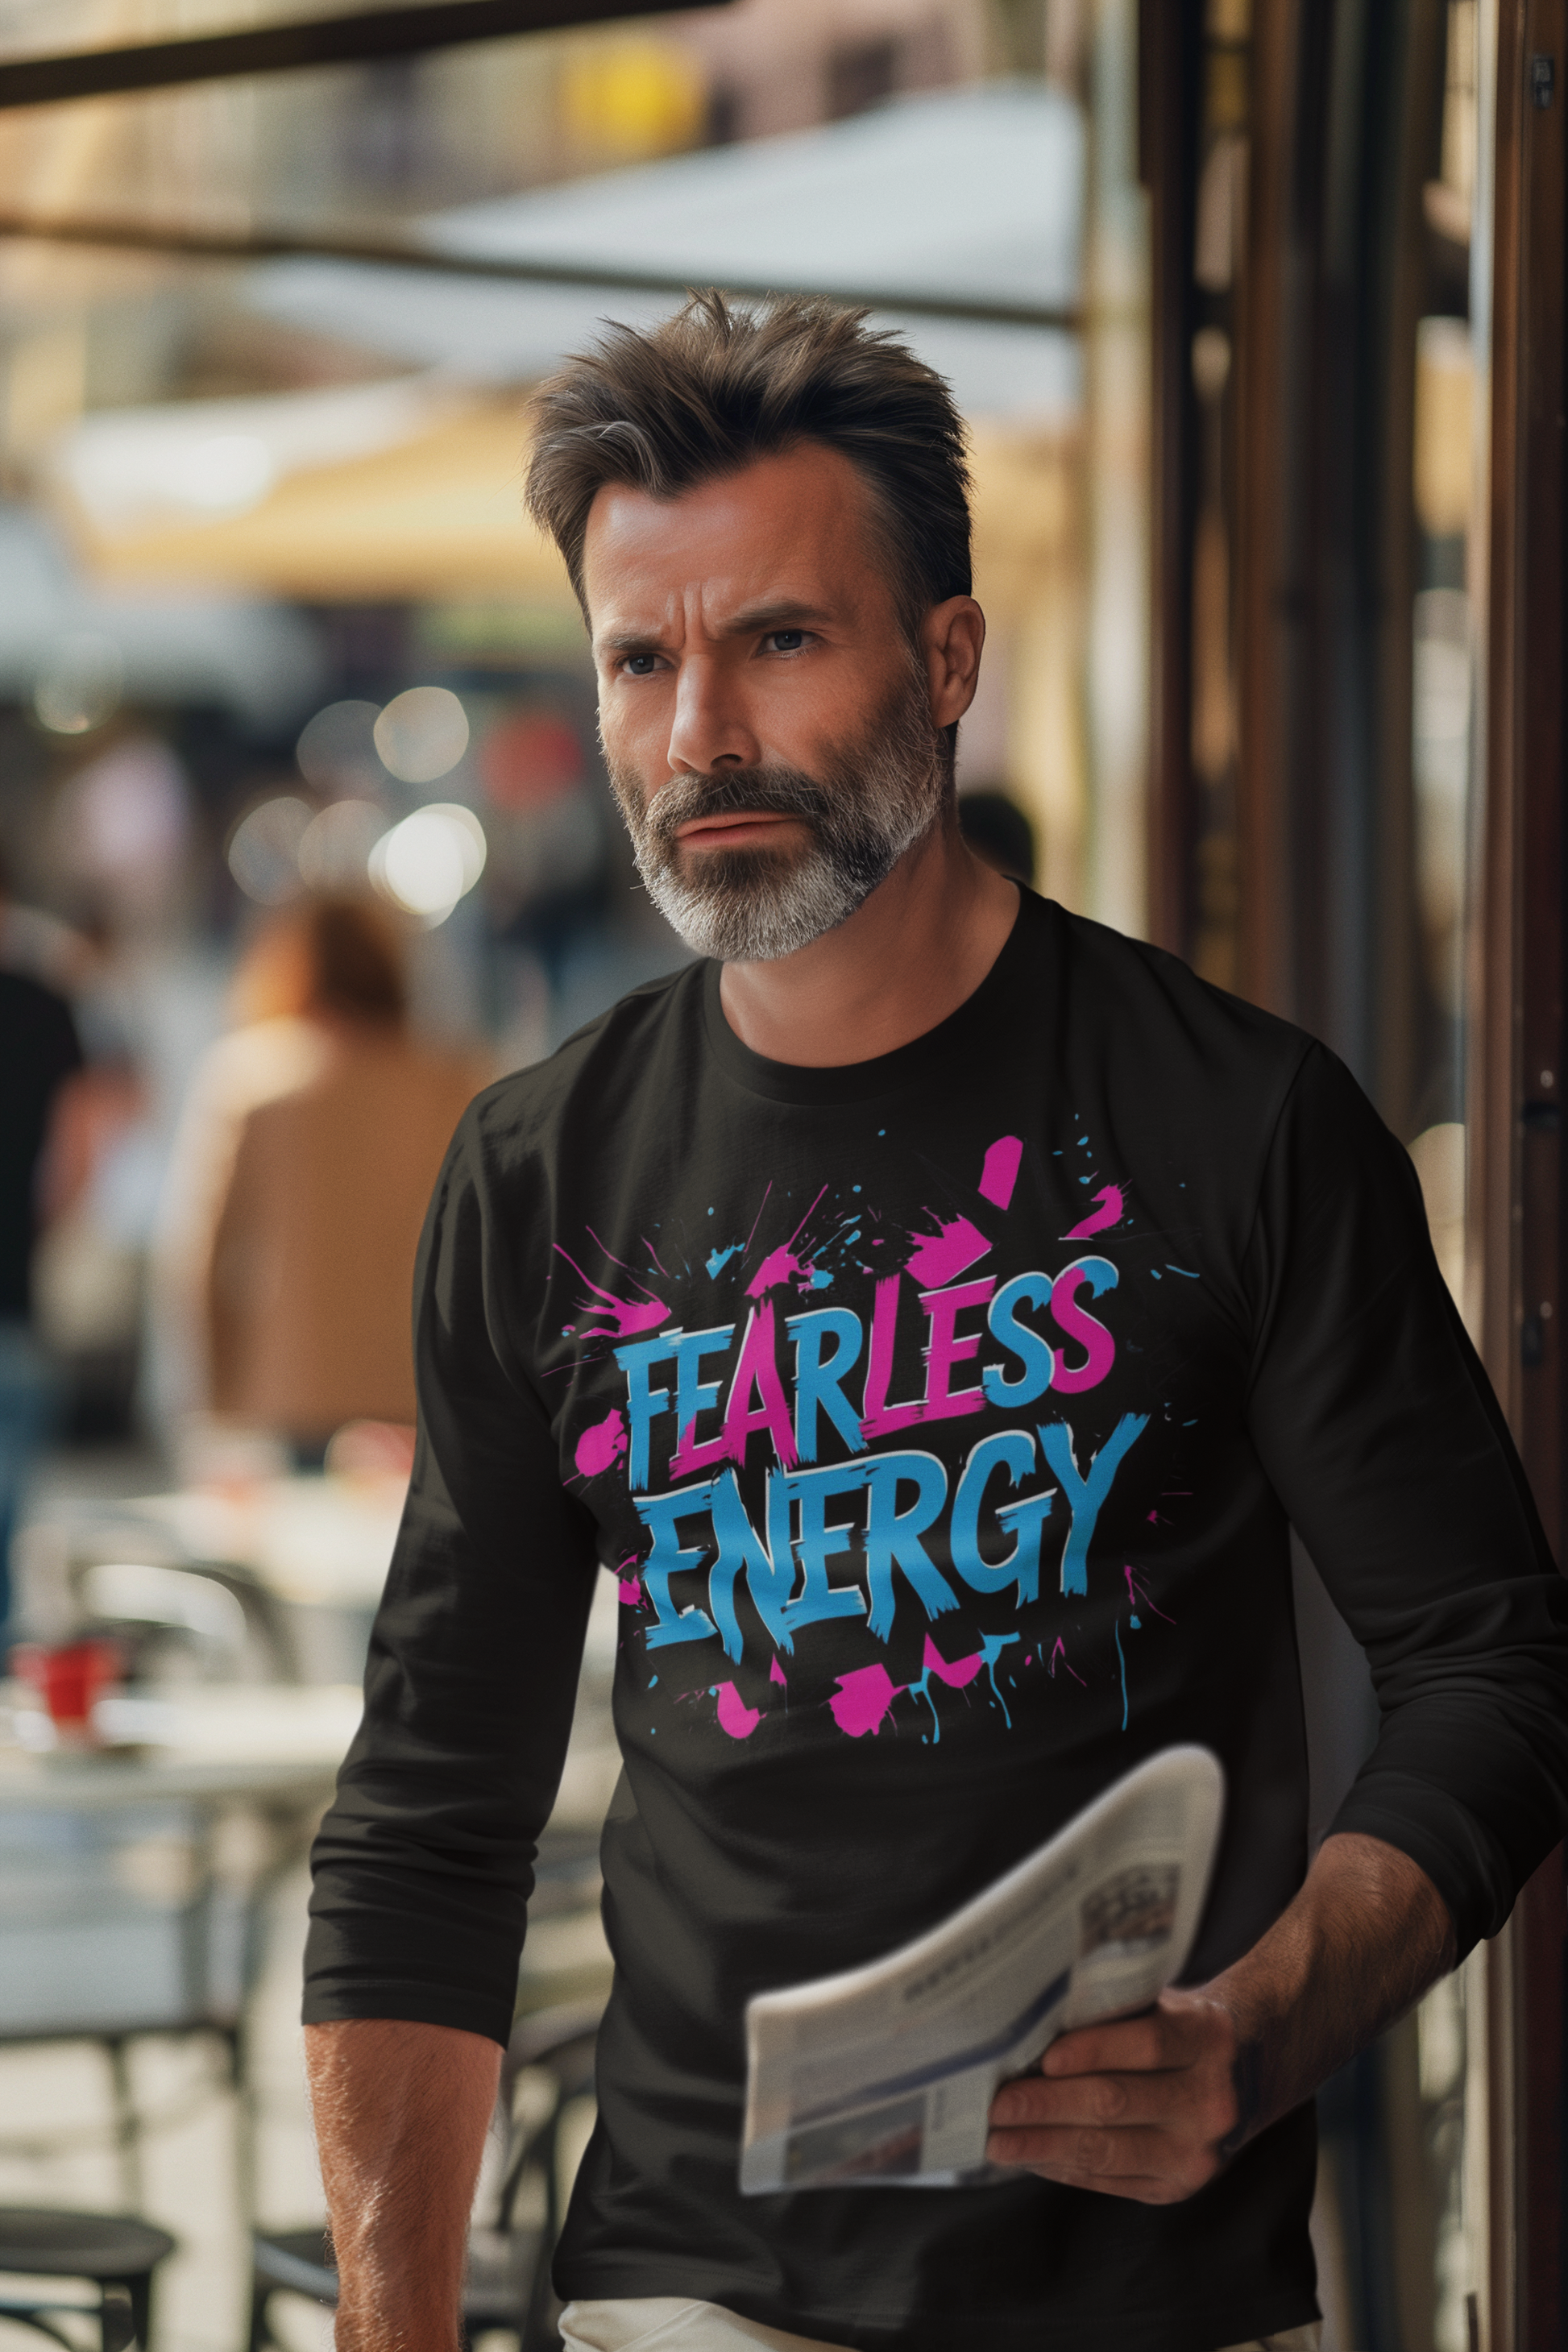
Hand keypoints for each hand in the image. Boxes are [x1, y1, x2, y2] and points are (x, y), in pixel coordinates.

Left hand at [984, 1989, 1243, 2203]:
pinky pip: (1114, 2181)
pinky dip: (1067, 2169)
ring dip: (1046, 2146)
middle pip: (1119, 2102)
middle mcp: (1210, 2100)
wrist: (1250, 2068)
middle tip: (997, 2105)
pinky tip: (1032, 2159)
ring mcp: (1198, 2151)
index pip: (1147, 2044)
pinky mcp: (1180, 2187)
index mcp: (1206, 2038)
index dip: (1093, 2050)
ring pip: (1111, 2150)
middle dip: (1049, 2105)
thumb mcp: (1166, 2003)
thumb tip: (1031, 2022)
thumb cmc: (1183, 2024)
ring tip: (999, 2142)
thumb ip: (1116, 2010)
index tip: (1043, 2057)